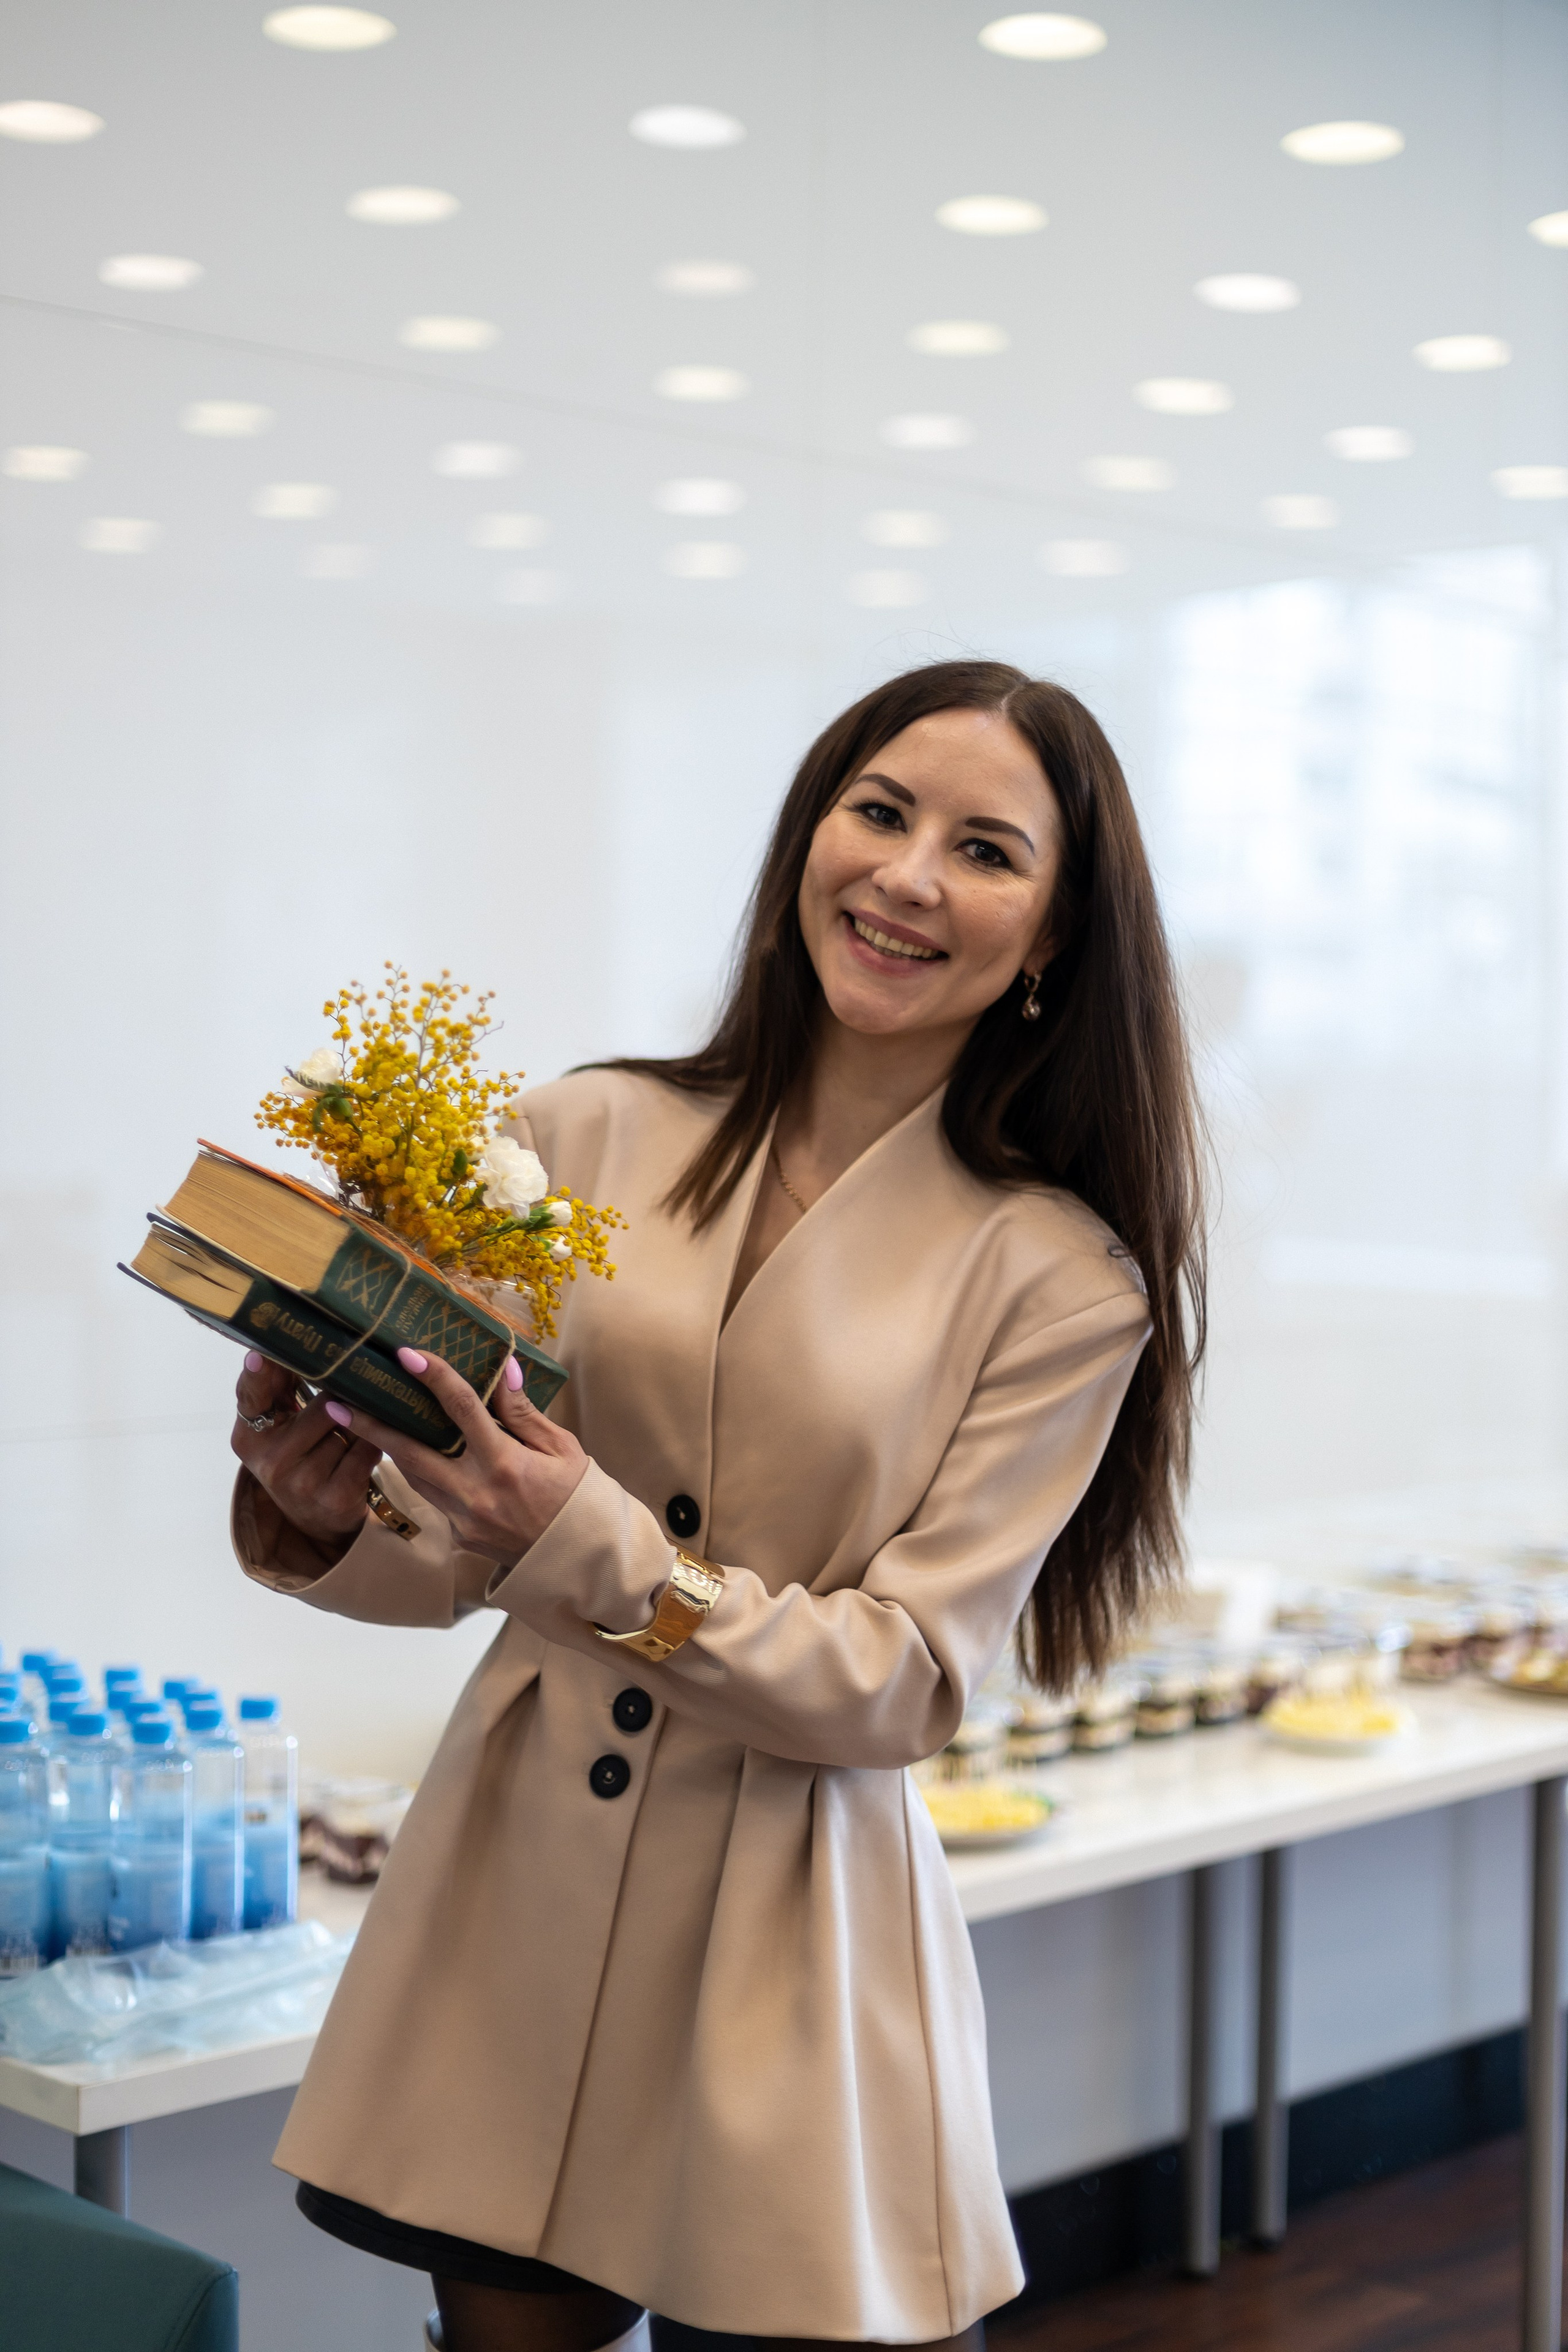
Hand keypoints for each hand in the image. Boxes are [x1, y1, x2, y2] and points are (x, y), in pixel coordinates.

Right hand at [231, 1353, 382, 1562]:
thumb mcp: (282, 1427)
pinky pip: (368, 1450)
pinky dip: (376, 1442)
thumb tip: (294, 1337)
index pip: (251, 1399)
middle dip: (344, 1396)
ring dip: (361, 1422)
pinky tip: (372, 1445)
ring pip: (349, 1426)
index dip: (257, 1375)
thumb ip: (281, 1388)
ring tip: (356, 1430)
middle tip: (354, 1393)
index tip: (261, 1353)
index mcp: (250, 1438)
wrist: (319, 1520)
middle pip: (322, 1405)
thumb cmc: (301, 1457)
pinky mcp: (334, 1497)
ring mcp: (301, 1482)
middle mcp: (270, 1461)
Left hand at [318, 1348, 588, 1565]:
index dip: (435, 1377)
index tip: (408, 1354)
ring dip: (386, 1448)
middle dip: (371, 1426)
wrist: (578, 1559)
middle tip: (336, 1403)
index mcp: (505, 1465)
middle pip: (410, 1453)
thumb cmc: (577, 1498)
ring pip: (412, 1477)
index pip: (462, 1410)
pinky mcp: (459, 1535)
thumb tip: (502, 1369)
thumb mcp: (561, 1448)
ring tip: (359, 1421)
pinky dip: (418, 1471)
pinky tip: (406, 1452)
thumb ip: (523, 1412)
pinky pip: (431, 1496)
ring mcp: (462, 1519)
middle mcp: (475, 1494)